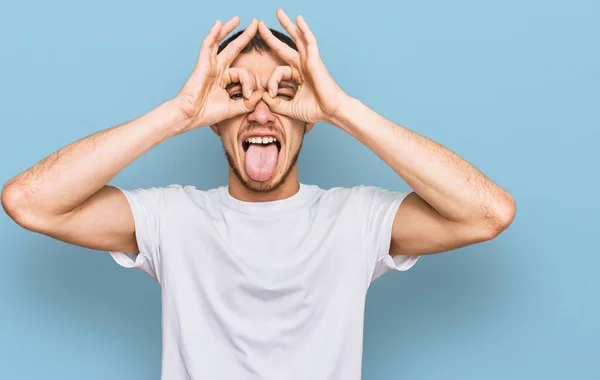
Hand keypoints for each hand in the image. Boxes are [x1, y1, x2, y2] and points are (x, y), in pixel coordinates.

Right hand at [173, 17, 262, 130]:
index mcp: (224, 79)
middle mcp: (217, 69)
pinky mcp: (202, 64)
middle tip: (256, 24)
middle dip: (245, 36)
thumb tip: (261, 94)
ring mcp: (210, 65)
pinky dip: (213, 34)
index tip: (248, 96)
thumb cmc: (208, 113)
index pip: (243, 73)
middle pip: (233, 48)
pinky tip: (219, 24)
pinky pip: (208, 45)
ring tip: (238, 18)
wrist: (190, 116)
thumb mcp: (234, 108)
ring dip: (229, 29)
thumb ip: (248, 102)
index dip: (250, 83)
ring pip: (220, 42)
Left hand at [258, 9, 346, 123]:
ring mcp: (310, 61)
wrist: (332, 112)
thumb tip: (263, 96)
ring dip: (287, 24)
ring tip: (278, 12)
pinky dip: (304, 30)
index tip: (271, 94)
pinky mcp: (315, 60)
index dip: (271, 81)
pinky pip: (309, 41)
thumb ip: (275, 103)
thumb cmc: (315, 110)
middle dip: (272, 35)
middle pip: (285, 46)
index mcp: (298, 75)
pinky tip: (298, 19)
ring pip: (297, 38)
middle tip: (260, 24)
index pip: (278, 71)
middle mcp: (303, 65)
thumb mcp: (289, 108)